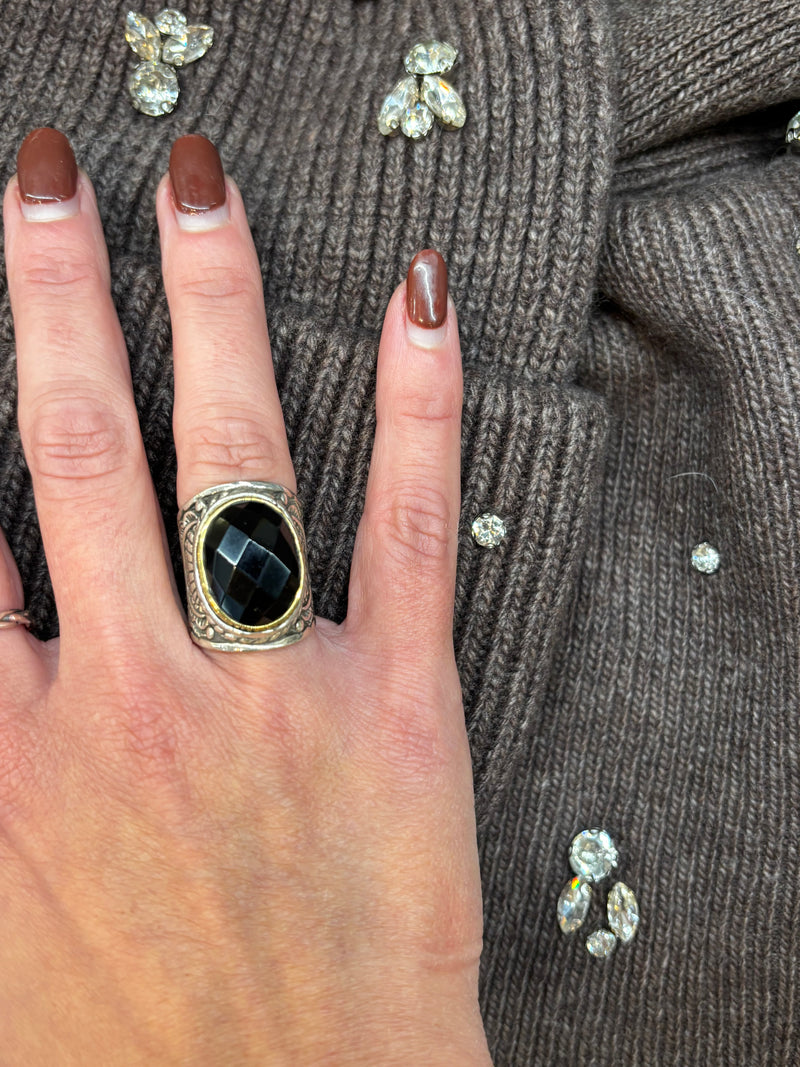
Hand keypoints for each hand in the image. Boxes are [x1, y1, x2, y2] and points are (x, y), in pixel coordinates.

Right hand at [0, 129, 489, 1064]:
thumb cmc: (122, 1054)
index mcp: (10, 755)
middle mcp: (129, 695)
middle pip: (68, 450)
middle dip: (49, 299)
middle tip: (41, 185)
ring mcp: (270, 691)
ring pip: (228, 459)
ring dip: (207, 310)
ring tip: (194, 193)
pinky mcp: (400, 708)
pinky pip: (412, 528)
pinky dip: (421, 405)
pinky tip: (420, 301)